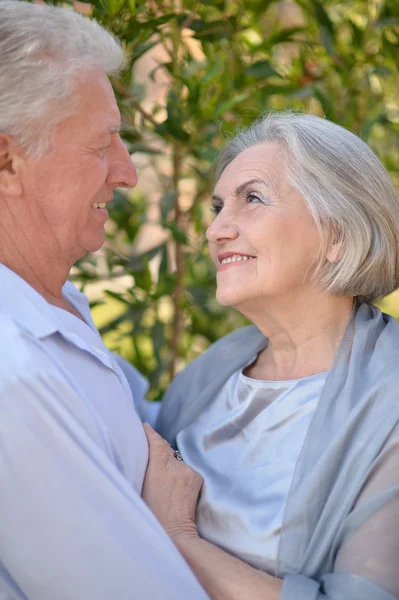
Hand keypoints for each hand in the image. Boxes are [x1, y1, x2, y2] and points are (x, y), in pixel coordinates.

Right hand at [142, 423, 202, 540]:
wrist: (174, 534)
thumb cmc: (150, 514)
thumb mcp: (139, 489)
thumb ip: (143, 468)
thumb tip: (144, 453)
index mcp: (159, 468)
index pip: (156, 442)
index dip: (149, 432)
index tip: (144, 426)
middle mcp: (176, 466)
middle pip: (166, 451)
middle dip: (158, 452)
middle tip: (149, 457)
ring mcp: (189, 471)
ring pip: (176, 461)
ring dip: (170, 466)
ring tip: (163, 483)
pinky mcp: (197, 477)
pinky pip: (185, 470)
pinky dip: (179, 474)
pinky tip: (174, 488)